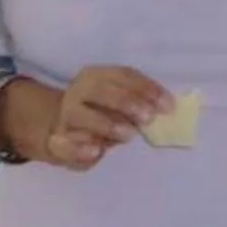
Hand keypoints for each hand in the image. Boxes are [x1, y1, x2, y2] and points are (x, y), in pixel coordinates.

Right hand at [16, 65, 172, 169]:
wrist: (65, 132)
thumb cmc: (103, 113)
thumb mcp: (122, 103)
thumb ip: (141, 102)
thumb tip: (168, 107)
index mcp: (97, 76)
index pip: (124, 75)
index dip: (147, 88)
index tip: (168, 105)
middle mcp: (78, 91)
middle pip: (101, 91)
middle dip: (126, 102)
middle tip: (148, 117)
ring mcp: (66, 116)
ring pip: (81, 115)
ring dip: (107, 124)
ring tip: (129, 134)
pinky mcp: (58, 141)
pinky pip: (65, 144)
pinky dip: (80, 148)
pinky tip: (96, 151)